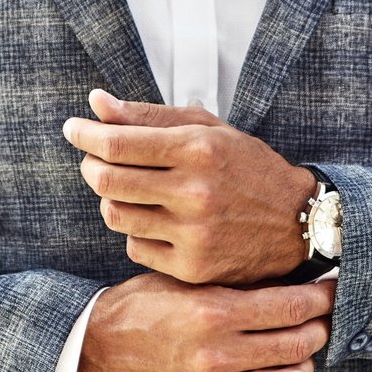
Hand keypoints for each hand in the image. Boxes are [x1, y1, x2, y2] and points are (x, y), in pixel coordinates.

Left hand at [62, 89, 317, 285]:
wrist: (299, 224)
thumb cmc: (248, 169)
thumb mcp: (209, 129)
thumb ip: (150, 116)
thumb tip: (96, 103)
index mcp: (198, 149)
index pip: (117, 144)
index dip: (85, 135)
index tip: (73, 128)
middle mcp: (194, 192)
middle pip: (107, 181)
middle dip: (91, 166)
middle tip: (94, 160)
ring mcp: (193, 234)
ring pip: (115, 215)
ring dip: (111, 200)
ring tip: (129, 191)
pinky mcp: (192, 267)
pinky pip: (135, 247)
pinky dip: (137, 232)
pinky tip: (156, 222)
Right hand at [74, 272, 335, 371]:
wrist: (96, 351)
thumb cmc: (143, 307)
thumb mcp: (186, 281)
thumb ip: (236, 284)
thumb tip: (294, 280)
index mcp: (212, 313)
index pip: (292, 307)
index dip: (321, 298)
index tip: (331, 290)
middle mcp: (217, 356)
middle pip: (299, 344)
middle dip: (318, 328)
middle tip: (318, 318)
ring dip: (304, 365)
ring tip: (298, 352)